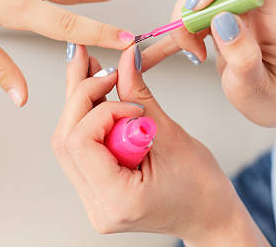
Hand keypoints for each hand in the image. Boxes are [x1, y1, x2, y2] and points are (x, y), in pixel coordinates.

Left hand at [52, 44, 266, 245]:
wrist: (209, 216)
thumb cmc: (201, 187)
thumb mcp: (173, 136)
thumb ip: (140, 96)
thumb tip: (125, 60)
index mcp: (117, 200)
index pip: (81, 143)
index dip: (101, 110)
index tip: (131, 102)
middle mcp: (97, 205)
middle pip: (66, 139)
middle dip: (81, 96)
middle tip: (104, 69)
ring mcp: (93, 199)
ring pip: (67, 141)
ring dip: (80, 103)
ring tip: (96, 72)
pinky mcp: (95, 188)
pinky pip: (80, 148)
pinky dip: (88, 118)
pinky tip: (97, 93)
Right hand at [142, 0, 275, 126]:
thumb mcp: (258, 90)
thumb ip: (243, 57)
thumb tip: (223, 18)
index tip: (200, 10)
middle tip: (193, 33)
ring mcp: (241, 1)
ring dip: (186, 12)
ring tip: (193, 49)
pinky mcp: (223, 10)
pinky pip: (195, 0)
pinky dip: (183, 21)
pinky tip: (190, 47)